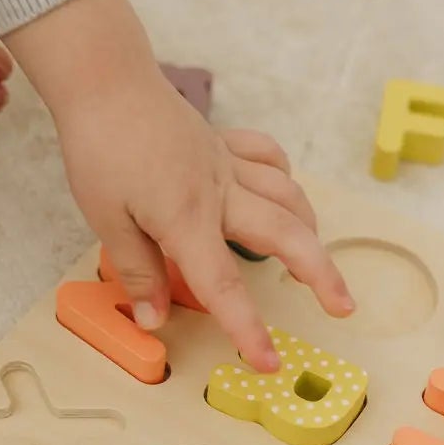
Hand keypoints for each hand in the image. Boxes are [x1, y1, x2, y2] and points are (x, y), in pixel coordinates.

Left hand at [5, 0, 354, 371]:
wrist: (106, 82)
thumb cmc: (100, 148)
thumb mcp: (106, 219)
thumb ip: (137, 271)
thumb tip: (154, 319)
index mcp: (188, 219)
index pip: (224, 286)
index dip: (248, 329)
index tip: (269, 363)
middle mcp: (220, 192)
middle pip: (286, 235)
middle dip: (321, 273)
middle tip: (343, 306)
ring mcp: (227, 163)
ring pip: (287, 195)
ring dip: (310, 228)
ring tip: (316, 257)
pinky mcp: (223, 143)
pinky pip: (268, 158)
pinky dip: (283, 178)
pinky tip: (282, 193)